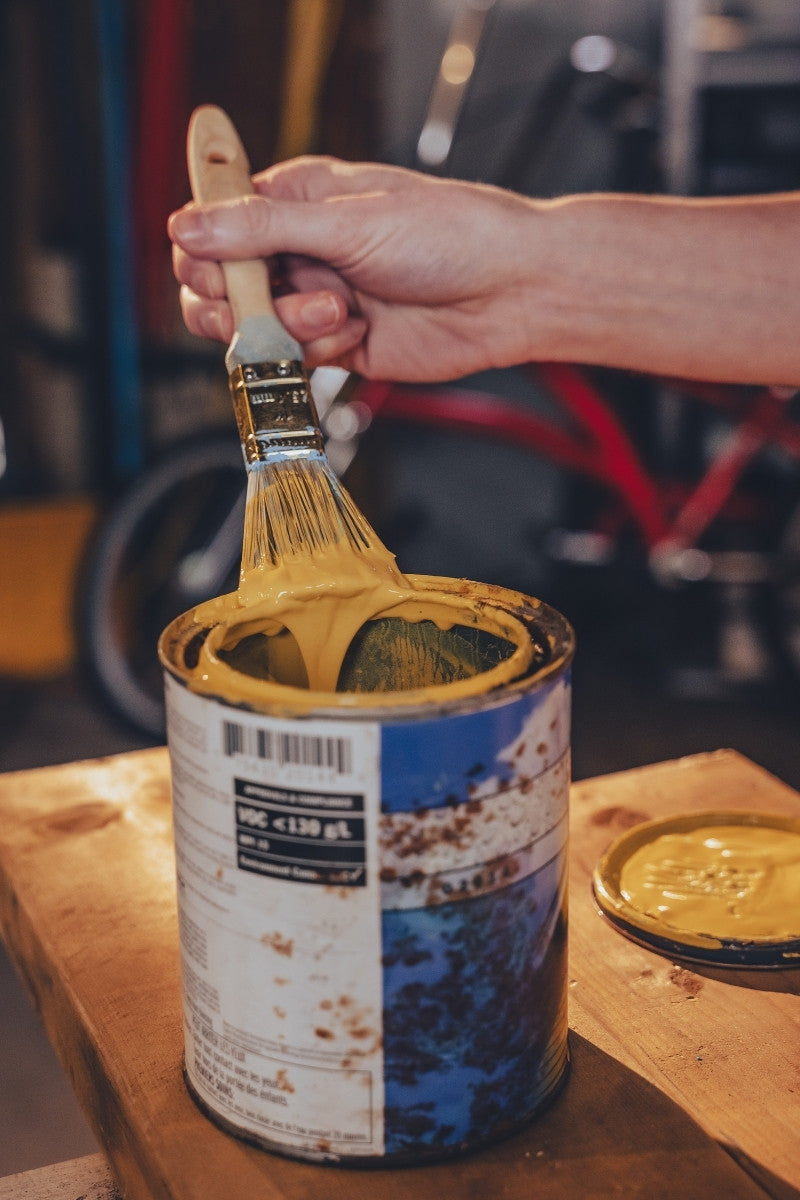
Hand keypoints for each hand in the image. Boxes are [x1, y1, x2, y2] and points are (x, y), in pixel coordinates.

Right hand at [168, 157, 546, 380]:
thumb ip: (260, 229)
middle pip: (221, 287)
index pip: (214, 227)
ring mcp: (314, 301)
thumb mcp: (347, 221)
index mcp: (295, 201)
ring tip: (339, 310)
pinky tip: (357, 332)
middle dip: (239, 301)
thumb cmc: (449, 235)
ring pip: (253, 331)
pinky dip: (318, 350)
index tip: (222, 269)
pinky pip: (293, 360)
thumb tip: (185, 226)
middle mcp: (298, 251)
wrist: (508, 293)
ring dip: (289, 327)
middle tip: (267, 301)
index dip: (206, 253)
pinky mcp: (335, 346)